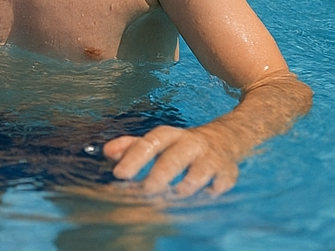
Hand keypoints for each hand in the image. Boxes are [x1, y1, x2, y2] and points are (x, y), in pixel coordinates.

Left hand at [104, 124, 239, 196]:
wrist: (226, 138)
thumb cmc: (181, 144)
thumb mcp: (156, 140)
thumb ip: (130, 146)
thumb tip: (106, 152)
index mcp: (169, 136)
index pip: (149, 144)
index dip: (134, 159)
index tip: (119, 174)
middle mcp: (190, 144)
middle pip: (173, 159)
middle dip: (159, 176)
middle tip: (145, 190)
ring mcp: (211, 159)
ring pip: (199, 173)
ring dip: (185, 186)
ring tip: (173, 195)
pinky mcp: (227, 174)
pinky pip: (219, 186)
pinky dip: (210, 194)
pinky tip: (201, 198)